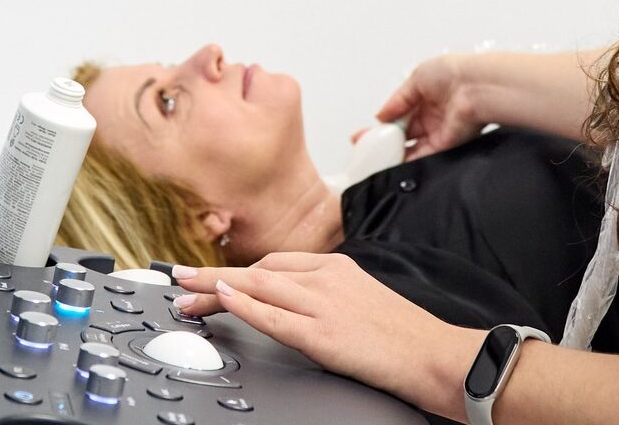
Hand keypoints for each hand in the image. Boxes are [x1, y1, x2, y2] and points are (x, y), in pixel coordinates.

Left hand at [170, 253, 481, 413]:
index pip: (274, 263)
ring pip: (256, 286)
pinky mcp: (322, 333)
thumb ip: (328, 296)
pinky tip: (221, 299)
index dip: (238, 271)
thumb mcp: (364, 299)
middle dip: (215, 277)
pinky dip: (243, 305)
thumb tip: (296, 306)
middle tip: (181, 281)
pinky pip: (272, 315)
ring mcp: (322, 303)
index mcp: (336, 267)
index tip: (212, 277)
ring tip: (184, 293)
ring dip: (214, 288)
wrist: (436, 355)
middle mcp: (325, 278)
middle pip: (257, 270)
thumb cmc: (406, 336)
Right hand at [376, 53, 487, 159]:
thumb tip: (381, 115)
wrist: (476, 86)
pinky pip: (422, 156)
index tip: (369, 133)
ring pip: (411, 148)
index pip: (399, 115)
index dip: (383, 124)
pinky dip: (407, 161)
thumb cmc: (454, 73)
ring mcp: (437, 131)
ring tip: (375, 156)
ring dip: (394, 153)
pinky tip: (392, 161)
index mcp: (424, 96)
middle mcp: (431, 115)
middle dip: (385, 141)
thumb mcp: (415, 79)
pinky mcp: (444, 145)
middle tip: (368, 147)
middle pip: (403, 134)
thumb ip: (397, 101)